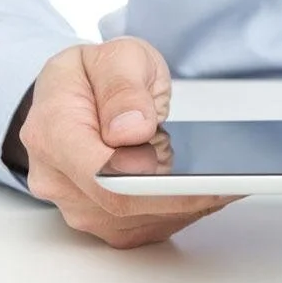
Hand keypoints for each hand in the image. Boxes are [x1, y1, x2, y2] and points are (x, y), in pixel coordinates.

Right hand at [16, 37, 233, 248]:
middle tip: (229, 178)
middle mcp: (57, 178)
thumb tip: (130, 129)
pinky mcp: (102, 221)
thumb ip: (122, 87)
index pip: (100, 173)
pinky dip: (181, 208)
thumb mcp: (115, 56)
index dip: (149, 182)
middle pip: (123, 205)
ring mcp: (78, 205)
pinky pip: (148, 226)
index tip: (194, 177)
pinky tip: (207, 189)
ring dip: (186, 203)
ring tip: (225, 178)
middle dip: (181, 194)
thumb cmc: (94, 75)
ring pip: (141, 221)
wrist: (75, 96)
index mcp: (52, 132)